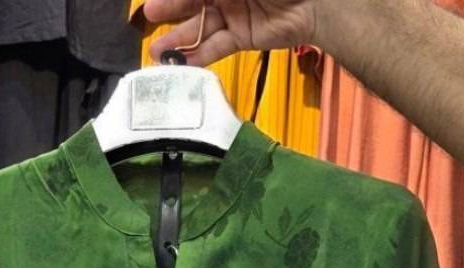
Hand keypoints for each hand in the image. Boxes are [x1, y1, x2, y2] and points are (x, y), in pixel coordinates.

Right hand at [144, 0, 319, 64]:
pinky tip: (181, 65)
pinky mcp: (242, 37)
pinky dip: (199, 57)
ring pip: (200, 28)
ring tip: (156, 54)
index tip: (153, 2)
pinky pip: (216, 47)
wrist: (316, 1)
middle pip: (191, 3)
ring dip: (178, 41)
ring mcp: (232, 15)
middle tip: (148, 18)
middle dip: (169, 11)